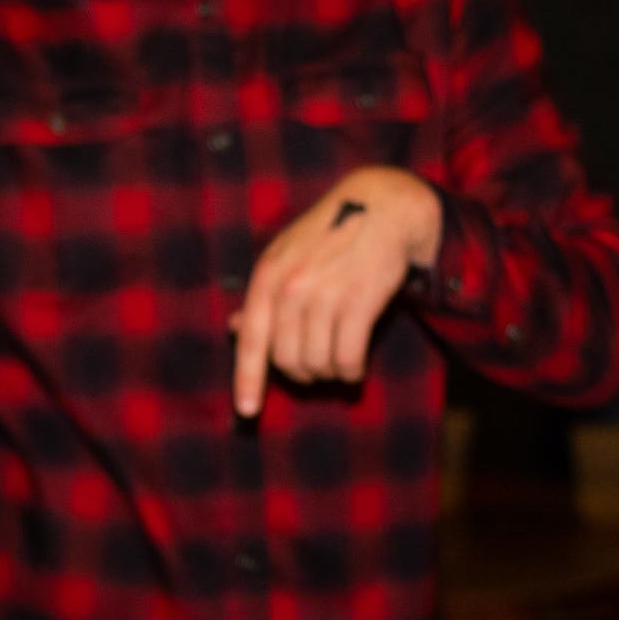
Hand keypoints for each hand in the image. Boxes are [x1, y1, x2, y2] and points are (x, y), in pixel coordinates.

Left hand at [232, 166, 444, 418]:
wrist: (382, 208)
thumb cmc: (328, 236)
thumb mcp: (285, 255)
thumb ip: (263, 295)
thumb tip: (235, 329)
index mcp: (268, 275)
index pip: (252, 340)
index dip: (247, 380)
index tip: (246, 412)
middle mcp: (292, 286)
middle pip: (287, 360)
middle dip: (302, 374)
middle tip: (315, 369)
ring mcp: (326, 293)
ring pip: (319, 363)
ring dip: (329, 374)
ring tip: (338, 364)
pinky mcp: (360, 301)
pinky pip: (348, 358)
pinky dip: (352, 371)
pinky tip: (355, 367)